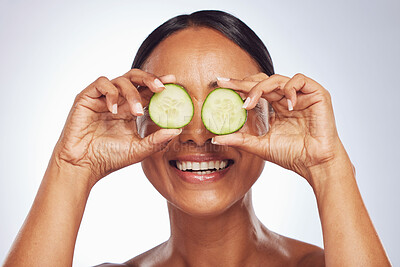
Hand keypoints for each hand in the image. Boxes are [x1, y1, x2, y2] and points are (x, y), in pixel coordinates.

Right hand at [52, 69, 181, 185]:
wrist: (83, 166)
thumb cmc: (108, 158)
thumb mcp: (139, 150)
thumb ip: (157, 140)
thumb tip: (178, 130)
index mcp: (129, 110)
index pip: (146, 91)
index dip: (159, 84)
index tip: (173, 81)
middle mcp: (118, 101)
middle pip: (135, 78)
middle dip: (150, 78)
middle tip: (161, 86)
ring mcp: (102, 98)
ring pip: (121, 80)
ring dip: (132, 93)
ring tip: (136, 112)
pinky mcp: (87, 98)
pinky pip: (102, 84)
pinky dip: (111, 93)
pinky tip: (114, 109)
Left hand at [214, 73, 344, 184]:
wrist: (314, 164)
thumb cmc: (292, 155)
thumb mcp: (260, 145)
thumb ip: (240, 139)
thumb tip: (215, 139)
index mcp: (275, 108)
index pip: (255, 91)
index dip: (238, 86)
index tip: (220, 85)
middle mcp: (286, 98)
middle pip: (262, 81)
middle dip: (243, 82)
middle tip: (226, 84)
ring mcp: (301, 95)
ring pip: (277, 79)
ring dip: (260, 88)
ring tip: (250, 102)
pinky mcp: (316, 94)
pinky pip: (299, 80)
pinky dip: (289, 89)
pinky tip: (285, 105)